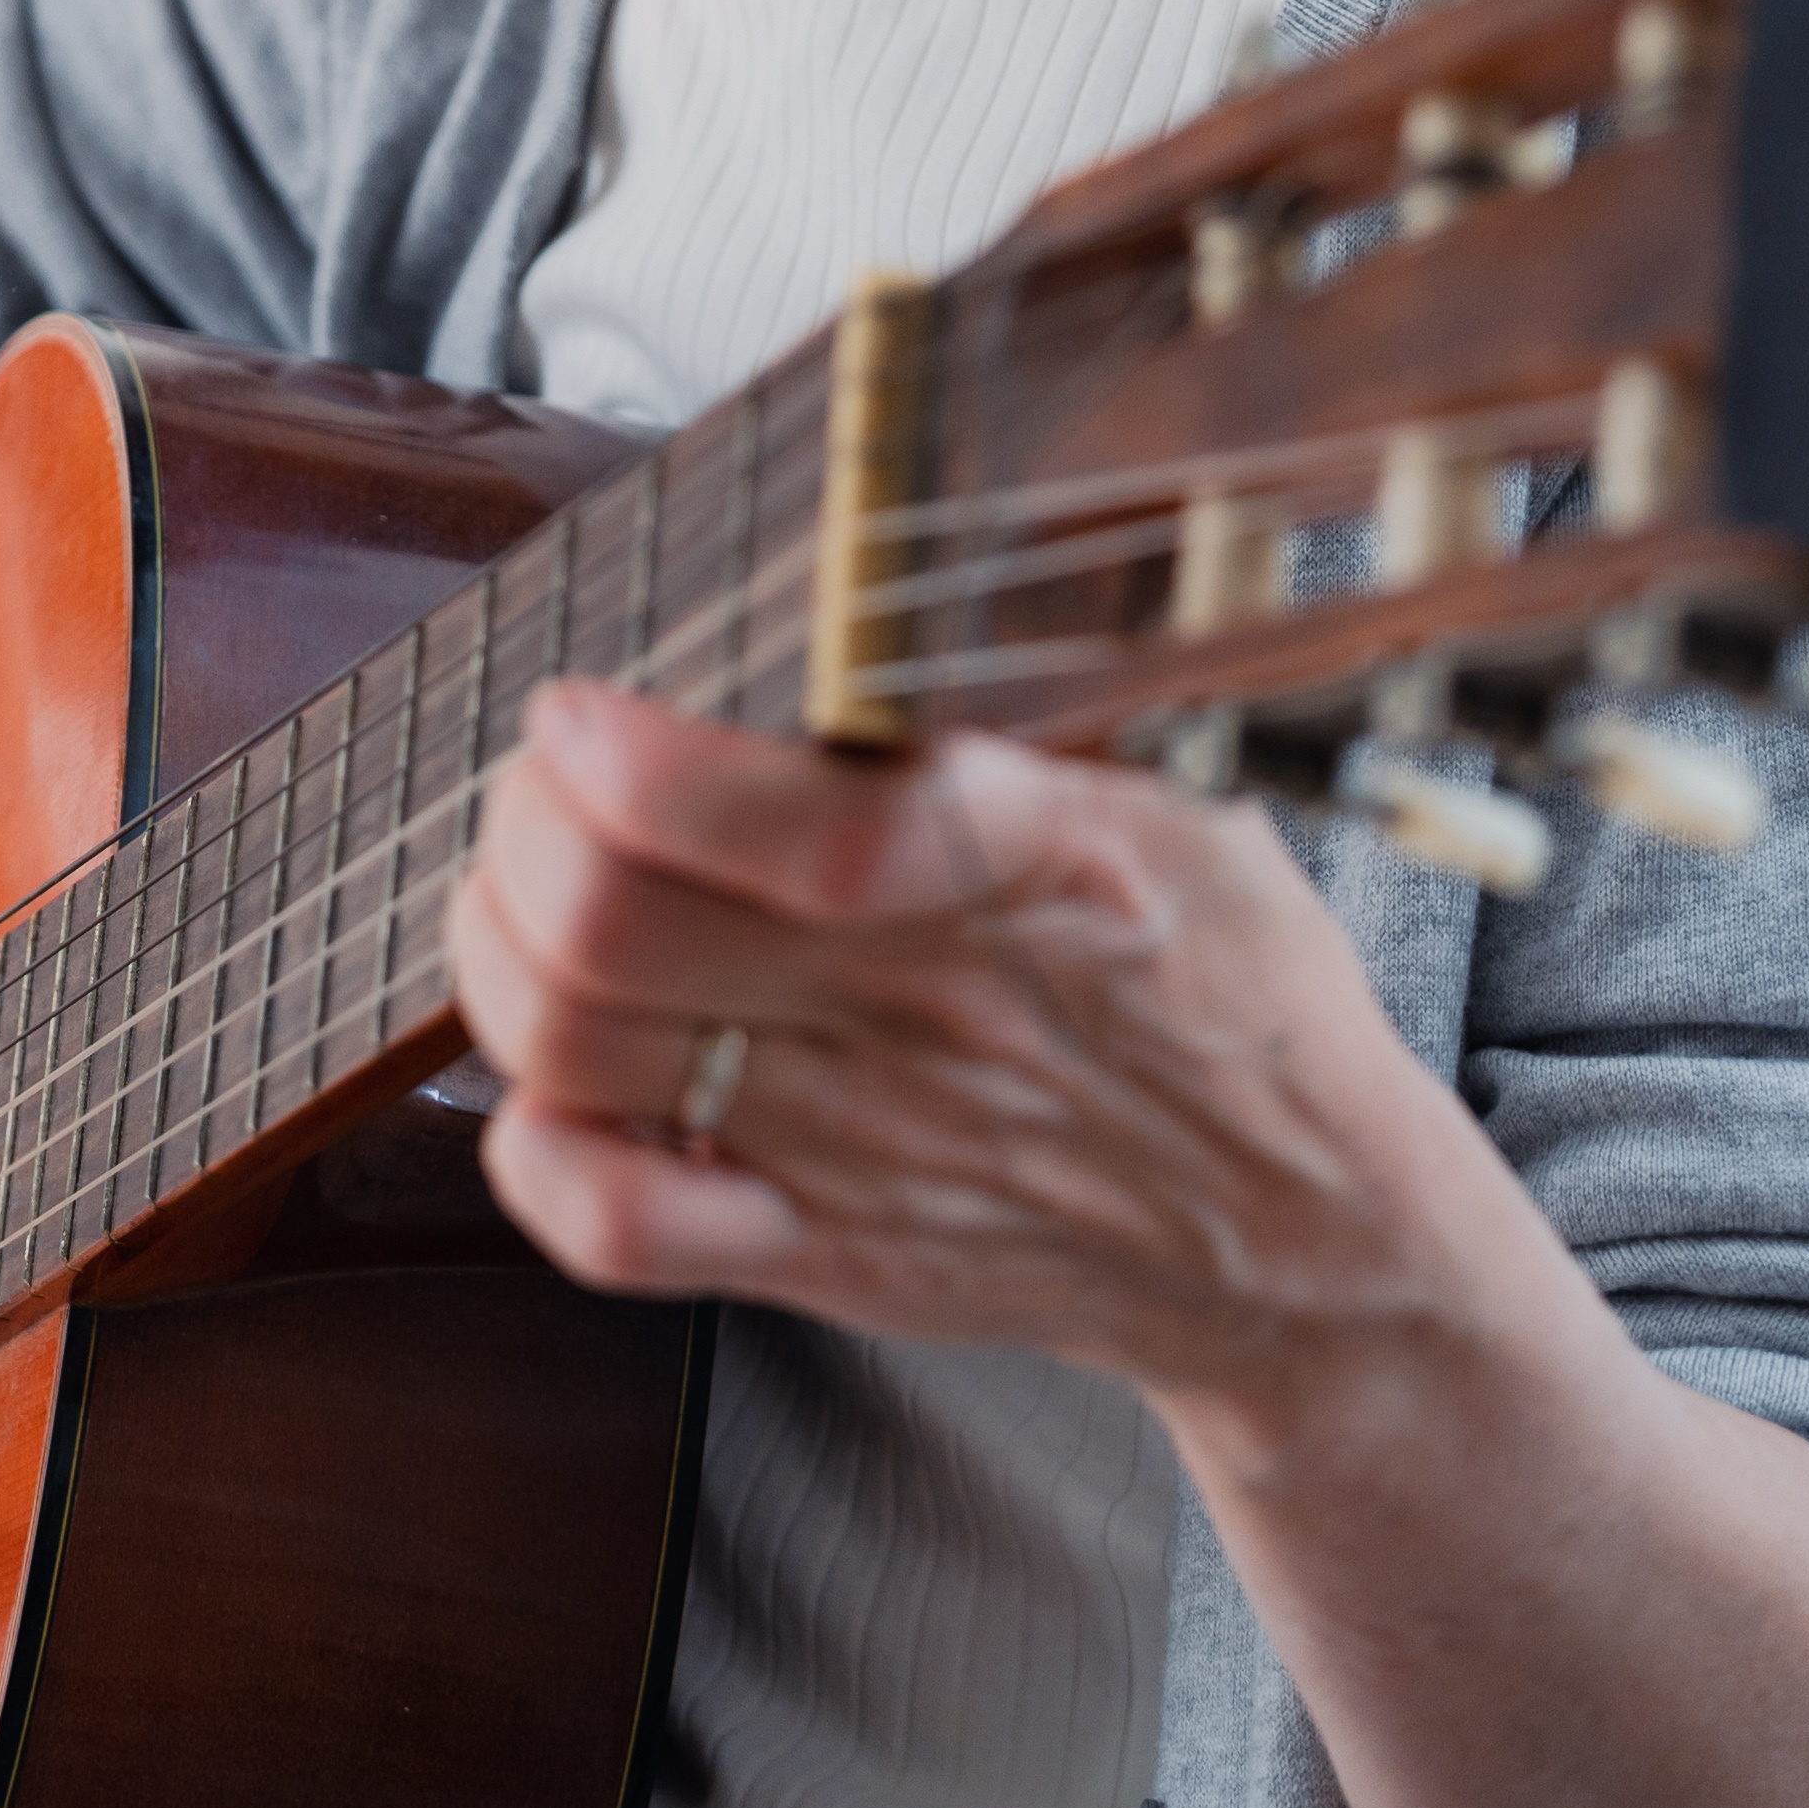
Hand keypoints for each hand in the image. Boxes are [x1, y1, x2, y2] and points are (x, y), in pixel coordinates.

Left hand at [439, 680, 1466, 1414]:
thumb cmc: (1226, 986)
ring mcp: (861, 1146)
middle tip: (542, 783)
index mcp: (1037, 866)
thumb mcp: (1188, 793)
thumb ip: (1031, 698)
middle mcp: (930, 1012)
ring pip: (578, 1051)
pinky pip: (611, 1224)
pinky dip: (532, 1142)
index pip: (812, 832)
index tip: (581, 709)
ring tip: (527, 889)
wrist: (1310, 1240)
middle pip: (620, 927)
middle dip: (527, 828)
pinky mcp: (823, 1252)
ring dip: (498, 952)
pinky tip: (556, 1074)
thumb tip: (885, 554)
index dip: (643, 764)